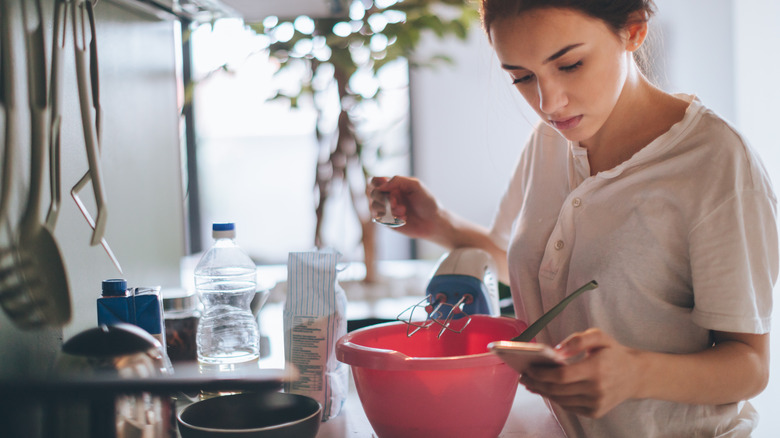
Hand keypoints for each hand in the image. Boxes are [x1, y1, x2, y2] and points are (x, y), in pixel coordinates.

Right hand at [367, 176, 441, 239]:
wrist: (433, 222)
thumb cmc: (427, 202)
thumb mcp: (416, 185)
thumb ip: (398, 180)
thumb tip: (381, 185)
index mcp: (393, 186)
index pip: (375, 181)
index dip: (377, 184)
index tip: (388, 189)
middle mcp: (387, 197)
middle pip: (372, 193)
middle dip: (384, 198)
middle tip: (397, 203)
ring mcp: (386, 210)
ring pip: (373, 206)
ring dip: (388, 209)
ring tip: (403, 211)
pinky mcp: (386, 222)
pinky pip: (379, 218)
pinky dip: (390, 218)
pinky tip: (403, 218)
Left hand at [519, 328, 643, 417]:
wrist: (635, 375)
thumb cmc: (613, 353)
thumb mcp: (600, 337)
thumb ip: (578, 340)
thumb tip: (557, 351)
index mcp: (597, 369)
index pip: (562, 376)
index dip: (542, 374)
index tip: (528, 368)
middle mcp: (597, 390)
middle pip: (557, 390)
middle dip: (536, 383)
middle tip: (523, 376)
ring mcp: (596, 403)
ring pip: (561, 400)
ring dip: (543, 392)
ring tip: (531, 383)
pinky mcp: (595, 412)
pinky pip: (568, 406)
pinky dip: (555, 398)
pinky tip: (546, 389)